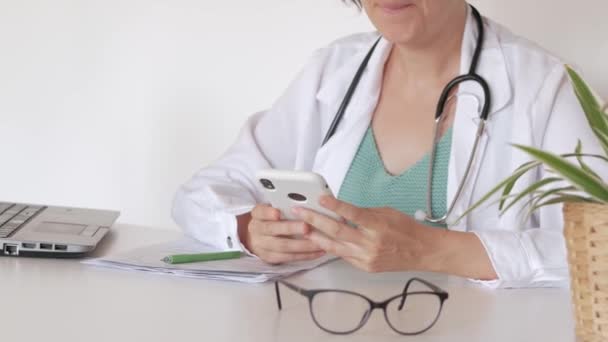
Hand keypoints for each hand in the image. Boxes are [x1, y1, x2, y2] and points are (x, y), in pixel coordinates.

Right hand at [238, 205, 324, 263]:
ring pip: (282, 246)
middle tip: (305, 227)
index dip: (268, 213)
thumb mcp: (270, 208)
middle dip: (290, 228)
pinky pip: (289, 257)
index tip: (277, 212)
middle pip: (272, 230)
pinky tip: (317, 251)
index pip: (260, 212)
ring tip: (318, 242)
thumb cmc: (270, 219)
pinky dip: (305, 255)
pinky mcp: (271, 258)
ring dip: (302, 245)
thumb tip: (302, 201)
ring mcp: (263, 246)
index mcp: (257, 214)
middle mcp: (257, 230)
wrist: (256, 237)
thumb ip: (282, 205)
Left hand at [293, 196, 497, 279]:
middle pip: (337, 231)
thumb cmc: (406, 229)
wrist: (423, 252)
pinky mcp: (365, 267)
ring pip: (335, 246)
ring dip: (316, 236)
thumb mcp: (386, 212)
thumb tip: (341, 210)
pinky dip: (331, 247)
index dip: (334, 205)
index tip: (320, 198)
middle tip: (300, 212)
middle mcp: (370, 243)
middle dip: (315, 220)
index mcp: (377, 225)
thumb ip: (363, 213)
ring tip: (302, 228)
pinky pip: (344, 256)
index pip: (351, 213)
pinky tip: (319, 241)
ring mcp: (367, 257)